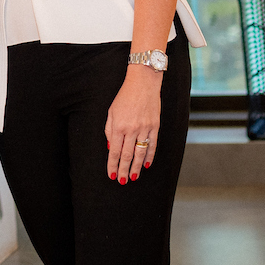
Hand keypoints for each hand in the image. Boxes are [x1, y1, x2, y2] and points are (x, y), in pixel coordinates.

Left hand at [105, 66, 161, 184]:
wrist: (143, 83)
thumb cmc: (124, 96)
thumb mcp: (111, 112)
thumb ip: (109, 130)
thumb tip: (111, 148)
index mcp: (119, 126)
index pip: (115, 151)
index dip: (113, 164)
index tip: (112, 175)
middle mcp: (132, 129)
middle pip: (127, 155)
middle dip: (124, 170)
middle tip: (122, 181)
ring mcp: (145, 128)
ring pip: (140, 153)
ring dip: (136, 167)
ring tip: (133, 177)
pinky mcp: (155, 126)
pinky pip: (152, 145)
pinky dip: (149, 156)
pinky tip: (146, 165)